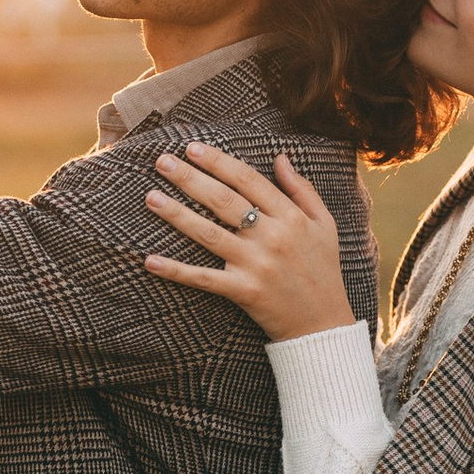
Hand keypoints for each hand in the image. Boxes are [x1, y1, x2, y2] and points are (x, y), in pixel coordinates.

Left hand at [143, 143, 353, 340]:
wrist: (323, 325)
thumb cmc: (323, 270)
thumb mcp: (323, 224)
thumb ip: (302, 189)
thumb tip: (280, 157)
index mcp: (290, 217)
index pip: (248, 180)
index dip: (218, 162)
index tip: (193, 148)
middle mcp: (272, 237)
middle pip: (223, 200)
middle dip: (190, 178)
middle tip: (162, 162)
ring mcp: (256, 265)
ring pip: (208, 234)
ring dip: (176, 214)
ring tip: (151, 197)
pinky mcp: (243, 291)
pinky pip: (204, 278)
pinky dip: (176, 270)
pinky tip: (150, 261)